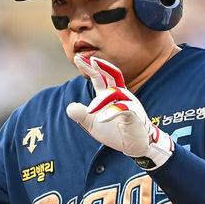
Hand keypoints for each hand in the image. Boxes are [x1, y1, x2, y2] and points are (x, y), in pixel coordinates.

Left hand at [66, 55, 173, 169]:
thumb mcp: (92, 125)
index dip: (90, 68)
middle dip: (98, 66)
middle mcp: (121, 95)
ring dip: (101, 100)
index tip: (78, 58)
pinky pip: (123, 108)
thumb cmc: (115, 132)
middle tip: (85, 58)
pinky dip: (111, 112)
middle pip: (111, 75)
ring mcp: (129, 103)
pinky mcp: (134, 115)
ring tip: (90, 111)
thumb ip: (81, 115)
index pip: (100, 78)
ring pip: (115, 92)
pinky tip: (101, 119)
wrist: (135, 145)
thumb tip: (69, 107)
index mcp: (111, 95)